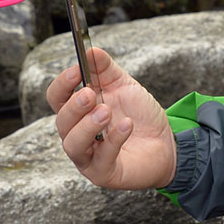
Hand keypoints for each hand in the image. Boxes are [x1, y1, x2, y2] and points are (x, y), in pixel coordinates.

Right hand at [46, 47, 177, 189]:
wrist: (167, 143)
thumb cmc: (139, 116)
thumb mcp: (124, 86)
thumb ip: (106, 69)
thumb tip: (90, 51)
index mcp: (78, 112)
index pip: (56, 98)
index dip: (62, 84)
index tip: (77, 69)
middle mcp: (77, 135)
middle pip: (61, 121)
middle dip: (74, 106)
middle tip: (90, 94)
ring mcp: (88, 157)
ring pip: (73, 144)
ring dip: (87, 126)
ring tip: (106, 112)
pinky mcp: (104, 173)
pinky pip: (101, 159)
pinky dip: (113, 140)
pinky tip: (126, 125)